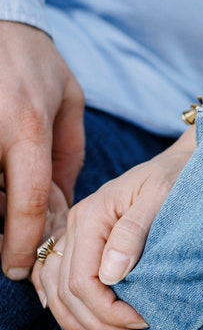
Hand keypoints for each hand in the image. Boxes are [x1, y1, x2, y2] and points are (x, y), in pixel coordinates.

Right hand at [0, 22, 83, 278]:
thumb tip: (63, 204)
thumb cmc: (32, 60)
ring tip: (10, 202)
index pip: (27, 202)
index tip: (21, 269)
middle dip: (3, 233)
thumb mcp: (68, 100)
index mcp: (27, 127)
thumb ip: (68, 154)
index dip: (24, 244)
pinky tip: (0, 184)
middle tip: (15, 248)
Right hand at [32, 129, 194, 329]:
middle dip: (99, 323)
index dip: (107, 311)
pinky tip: (76, 321)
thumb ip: (134, 231)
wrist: (182, 161)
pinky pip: (55, 276)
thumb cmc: (176, 177)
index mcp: (92, 215)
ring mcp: (76, 231)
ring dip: (80, 321)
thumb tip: (110, 275)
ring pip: (56, 290)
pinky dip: (61, 303)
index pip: (82, 280)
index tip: (141, 322)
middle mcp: (76, 224)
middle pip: (67, 291)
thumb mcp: (162, 197)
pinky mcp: (84, 238)